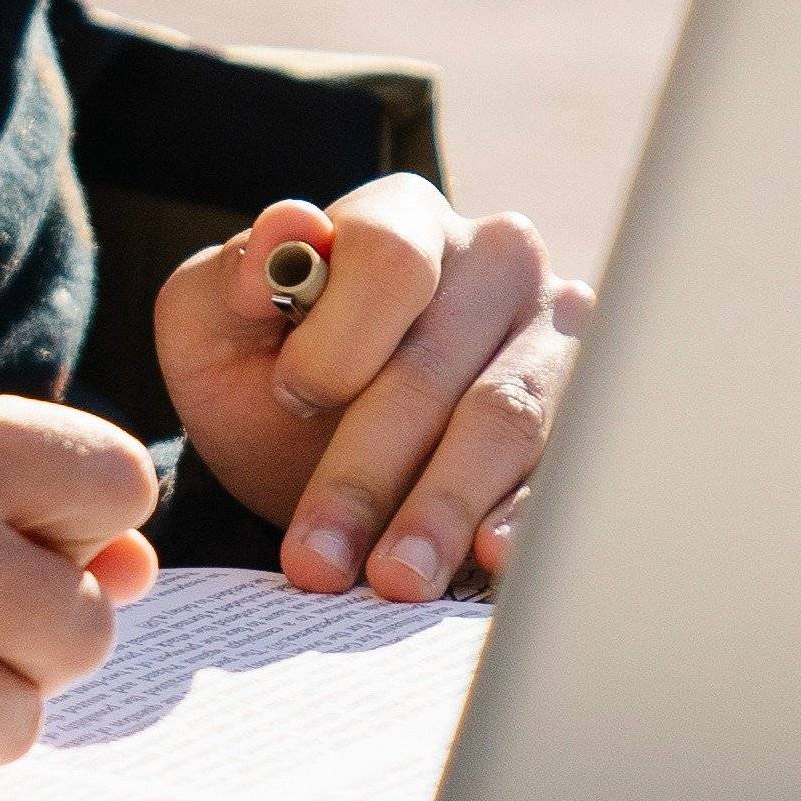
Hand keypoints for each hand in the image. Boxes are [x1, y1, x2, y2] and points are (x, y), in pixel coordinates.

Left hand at [156, 172, 591, 600]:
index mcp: (401, 220)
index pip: (391, 259)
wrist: (306, 447)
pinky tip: (496, 561)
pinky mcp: (586, 420)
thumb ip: (232, 276)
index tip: (289, 400)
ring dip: (444, 512)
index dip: (338, 336)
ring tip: (395, 581)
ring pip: (507, 424)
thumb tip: (287, 230)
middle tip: (319, 557)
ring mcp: (554, 343)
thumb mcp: (213, 323)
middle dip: (370, 473)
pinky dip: (526, 522)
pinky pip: (564, 471)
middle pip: (442, 365)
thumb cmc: (262, 369)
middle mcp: (496, 266)